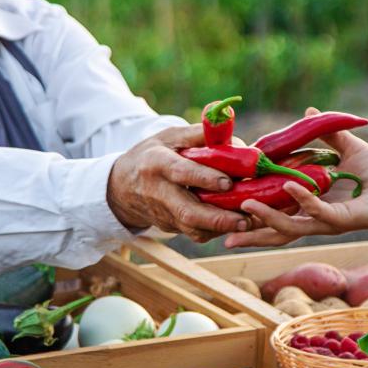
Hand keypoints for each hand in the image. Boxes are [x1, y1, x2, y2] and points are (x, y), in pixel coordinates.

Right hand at [107, 125, 248, 241]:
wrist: (121, 186)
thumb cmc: (153, 155)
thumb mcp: (170, 137)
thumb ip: (200, 135)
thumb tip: (236, 141)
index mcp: (157, 163)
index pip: (180, 172)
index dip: (204, 178)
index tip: (228, 182)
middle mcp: (158, 191)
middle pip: (187, 211)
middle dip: (217, 218)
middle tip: (244, 219)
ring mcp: (164, 213)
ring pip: (193, 228)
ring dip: (221, 228)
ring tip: (246, 223)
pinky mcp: (170, 227)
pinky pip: (195, 232)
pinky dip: (216, 231)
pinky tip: (234, 223)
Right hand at [224, 108, 367, 247]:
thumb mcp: (348, 150)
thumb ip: (326, 135)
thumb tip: (307, 114)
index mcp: (313, 205)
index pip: (277, 213)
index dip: (254, 212)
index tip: (230, 204)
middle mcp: (316, 218)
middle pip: (276, 230)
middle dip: (251, 233)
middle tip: (224, 233)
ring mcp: (328, 221)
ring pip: (290, 226)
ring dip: (267, 215)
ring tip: (246, 202)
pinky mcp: (344, 220)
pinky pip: (318, 212)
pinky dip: (302, 199)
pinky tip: (290, 184)